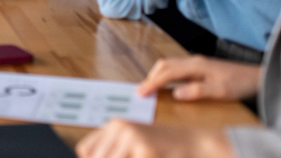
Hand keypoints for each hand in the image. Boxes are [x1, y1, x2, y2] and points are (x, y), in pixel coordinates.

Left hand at [76, 119, 231, 157]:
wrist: (195, 143)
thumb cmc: (163, 148)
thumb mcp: (134, 145)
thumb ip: (115, 150)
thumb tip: (86, 156)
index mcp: (114, 125)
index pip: (85, 149)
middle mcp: (119, 126)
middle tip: (131, 157)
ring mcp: (132, 136)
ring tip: (140, 155)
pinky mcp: (145, 148)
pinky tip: (151, 157)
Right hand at [136, 55, 260, 100]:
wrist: (255, 76)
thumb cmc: (239, 84)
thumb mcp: (220, 91)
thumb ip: (197, 91)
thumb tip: (175, 93)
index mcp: (195, 66)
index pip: (167, 73)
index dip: (152, 83)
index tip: (140, 93)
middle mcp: (193, 61)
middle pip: (164, 65)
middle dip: (151, 77)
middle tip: (142, 92)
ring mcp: (196, 63)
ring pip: (170, 65)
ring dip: (158, 75)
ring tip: (151, 89)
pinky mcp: (199, 67)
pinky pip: (176, 68)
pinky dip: (166, 75)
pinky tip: (168, 84)